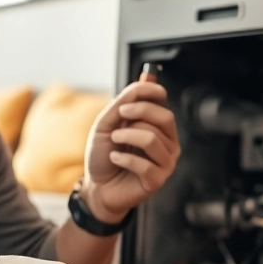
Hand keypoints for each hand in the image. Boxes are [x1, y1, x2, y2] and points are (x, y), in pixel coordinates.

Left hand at [81, 80, 180, 222]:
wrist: (96, 186)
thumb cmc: (103, 155)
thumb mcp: (107, 123)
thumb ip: (124, 101)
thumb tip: (147, 78)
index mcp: (157, 126)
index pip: (162, 102)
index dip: (147, 96)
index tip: (124, 104)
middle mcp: (167, 142)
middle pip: (165, 118)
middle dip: (138, 114)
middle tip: (117, 121)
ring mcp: (165, 162)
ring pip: (152, 139)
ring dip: (126, 138)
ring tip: (114, 144)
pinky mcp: (158, 180)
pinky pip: (145, 163)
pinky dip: (124, 159)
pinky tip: (115, 159)